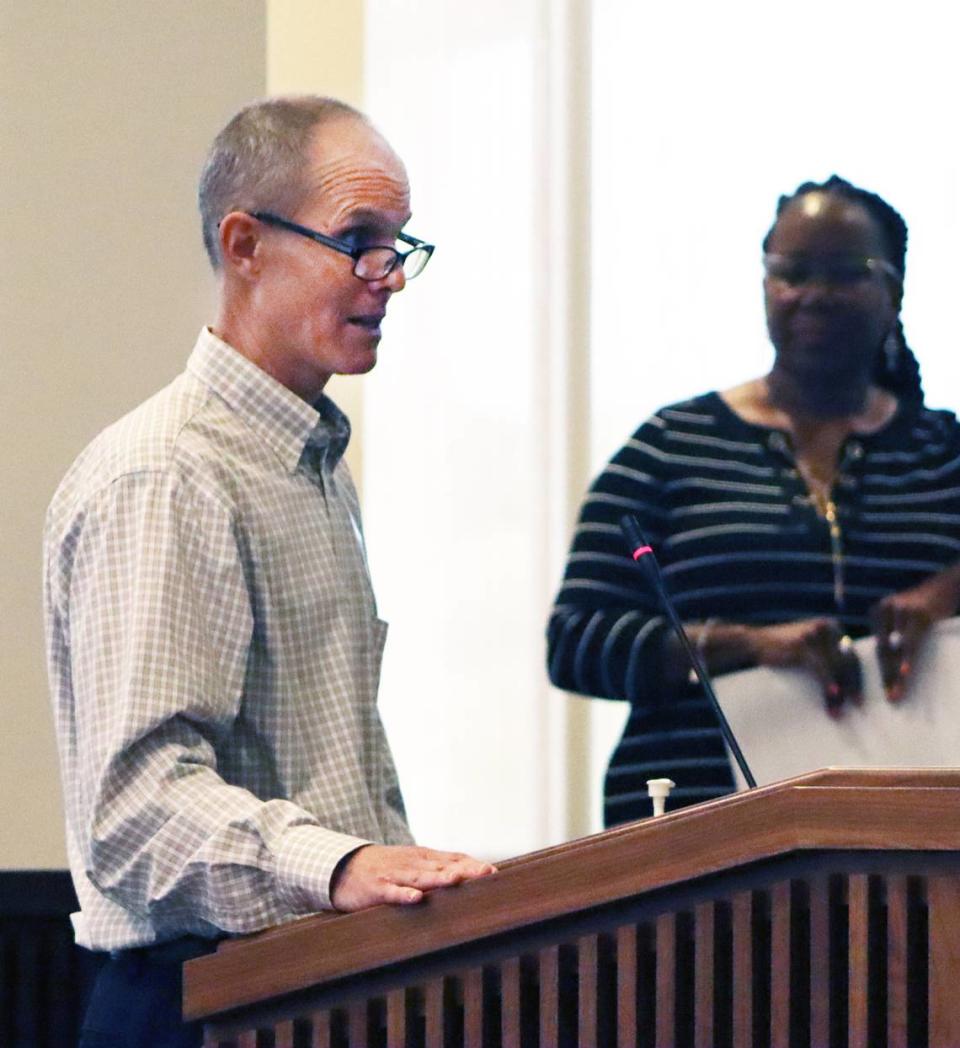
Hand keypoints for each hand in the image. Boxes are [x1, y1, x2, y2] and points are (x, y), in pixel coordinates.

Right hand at [330, 844, 495, 911]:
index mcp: (423, 858)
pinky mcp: (377, 887)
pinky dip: (404, 894)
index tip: (494, 872)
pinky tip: (416, 899)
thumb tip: (468, 875)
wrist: (343, 866)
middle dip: (464, 870)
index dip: (472, 864)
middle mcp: (413, 863)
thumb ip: (437, 869)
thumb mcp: (413, 863)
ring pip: (420, 876)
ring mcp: (395, 874)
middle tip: (486, 873)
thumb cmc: (386, 867)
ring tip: (456, 879)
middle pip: (442, 866)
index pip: (453, 858)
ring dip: (438, 878)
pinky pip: (392, 892)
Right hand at [746, 618, 861, 716]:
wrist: (755, 642)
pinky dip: (828, 683)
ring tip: (837, 710)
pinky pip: (821, 668)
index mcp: (833, 627)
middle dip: (852, 686)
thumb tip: (848, 684)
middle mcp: (827, 627)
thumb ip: (828, 654)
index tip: (859, 698)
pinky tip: (832, 694)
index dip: (858, 679)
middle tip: (856, 705)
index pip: (852, 656)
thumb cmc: (783, 649)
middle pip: (847, 661)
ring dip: (839, 692)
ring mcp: (815, 635)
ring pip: (836, 667)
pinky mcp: (803, 644)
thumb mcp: (810, 647)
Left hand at [871, 571, 959, 701]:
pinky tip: (905, 672)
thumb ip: (893, 637)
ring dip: (895, 673)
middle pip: (882, 649)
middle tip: (890, 698)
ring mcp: (901, 612)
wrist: (945, 586)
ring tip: (896, 692)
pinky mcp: (920, 614)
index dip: (877, 670)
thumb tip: (889, 668)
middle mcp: (885, 610)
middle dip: (886, 676)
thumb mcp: (902, 619)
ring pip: (896, 649)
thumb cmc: (924, 608)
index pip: (874, 647)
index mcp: (877, 613)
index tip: (880, 692)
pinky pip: (912, 642)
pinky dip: (908, 658)